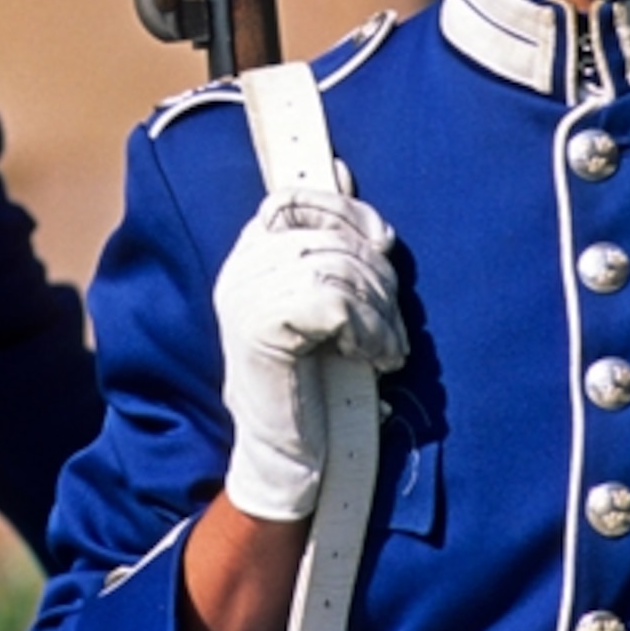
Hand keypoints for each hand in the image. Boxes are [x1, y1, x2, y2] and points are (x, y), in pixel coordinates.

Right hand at [212, 188, 407, 522]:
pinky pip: (333, 303)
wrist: (292, 458)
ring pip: (337, 269)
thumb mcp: (327, 302)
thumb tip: (341, 172)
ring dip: (379, 312)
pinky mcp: (258, 329)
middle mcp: (239, 270)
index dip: (348, 214)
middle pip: (328, 236)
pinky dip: (369, 331)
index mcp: (249, 256)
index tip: (382, 246)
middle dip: (377, 278)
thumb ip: (329, 242)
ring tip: (387, 348)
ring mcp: (243, 298)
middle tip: (390, 326)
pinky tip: (374, 358)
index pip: (296, 198)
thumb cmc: (318, 379)